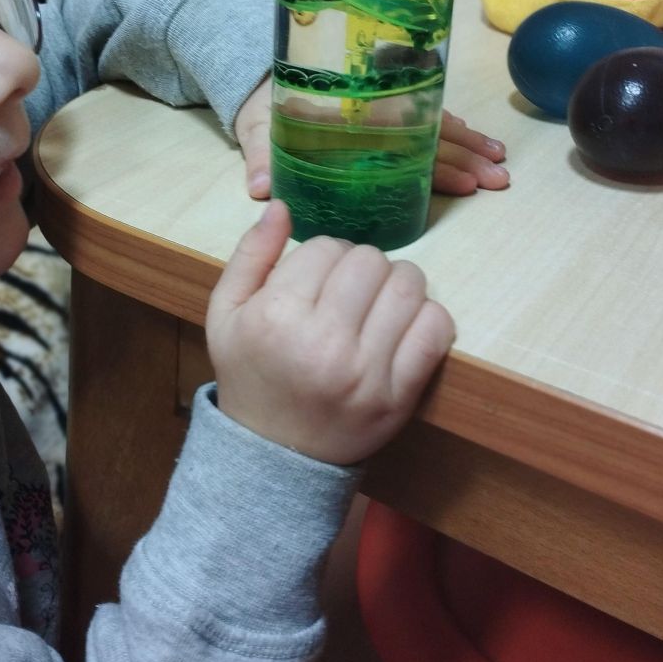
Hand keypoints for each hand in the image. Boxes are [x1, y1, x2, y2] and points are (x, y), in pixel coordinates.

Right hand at [206, 200, 454, 466]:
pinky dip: (427, 316)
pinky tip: (402, 325)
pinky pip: (437, 328)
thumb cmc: (250, 375)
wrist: (273, 455)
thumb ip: (251, 255)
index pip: (326, 247)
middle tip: (349, 290)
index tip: (317, 278)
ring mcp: (366, 373)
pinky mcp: (400, 396)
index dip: (324, 255)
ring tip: (377, 303)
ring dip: (396, 284)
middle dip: (361, 266)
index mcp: (276, 318)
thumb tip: (283, 206)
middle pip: (370, 260)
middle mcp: (323, 344)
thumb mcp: (226, 314)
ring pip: (408, 285)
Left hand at [233, 79, 507, 199]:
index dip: (437, 160)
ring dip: (470, 147)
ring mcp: (385, 113)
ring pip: (437, 129)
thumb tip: (261, 188)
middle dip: (467, 156)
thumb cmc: (263, 108)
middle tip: (500, 179)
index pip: (403, 140)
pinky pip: (429, 124)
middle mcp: (376, 112)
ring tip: (501, 167)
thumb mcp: (257, 129)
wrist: (263, 80)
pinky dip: (456, 135)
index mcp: (351, 116)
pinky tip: (480, 149)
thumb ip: (259, 155)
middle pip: (430, 135)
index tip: (467, 178)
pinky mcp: (386, 114)